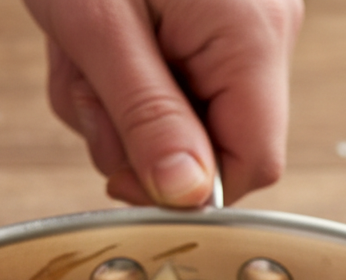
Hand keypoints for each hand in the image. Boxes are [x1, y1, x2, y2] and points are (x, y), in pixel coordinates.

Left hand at [24, 0, 303, 206]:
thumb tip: (186, 196)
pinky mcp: (216, 16)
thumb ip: (146, 117)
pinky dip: (125, 80)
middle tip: (87, 93)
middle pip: (213, 145)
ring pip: (185, 119)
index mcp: (248, 34)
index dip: (191, 190)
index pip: (253, 163)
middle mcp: (263, 29)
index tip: (129, 174)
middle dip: (137, 140)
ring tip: (82, 54)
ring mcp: (243, 20)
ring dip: (118, 110)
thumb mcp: (98, 26)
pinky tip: (95, 43)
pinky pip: (176, 82)